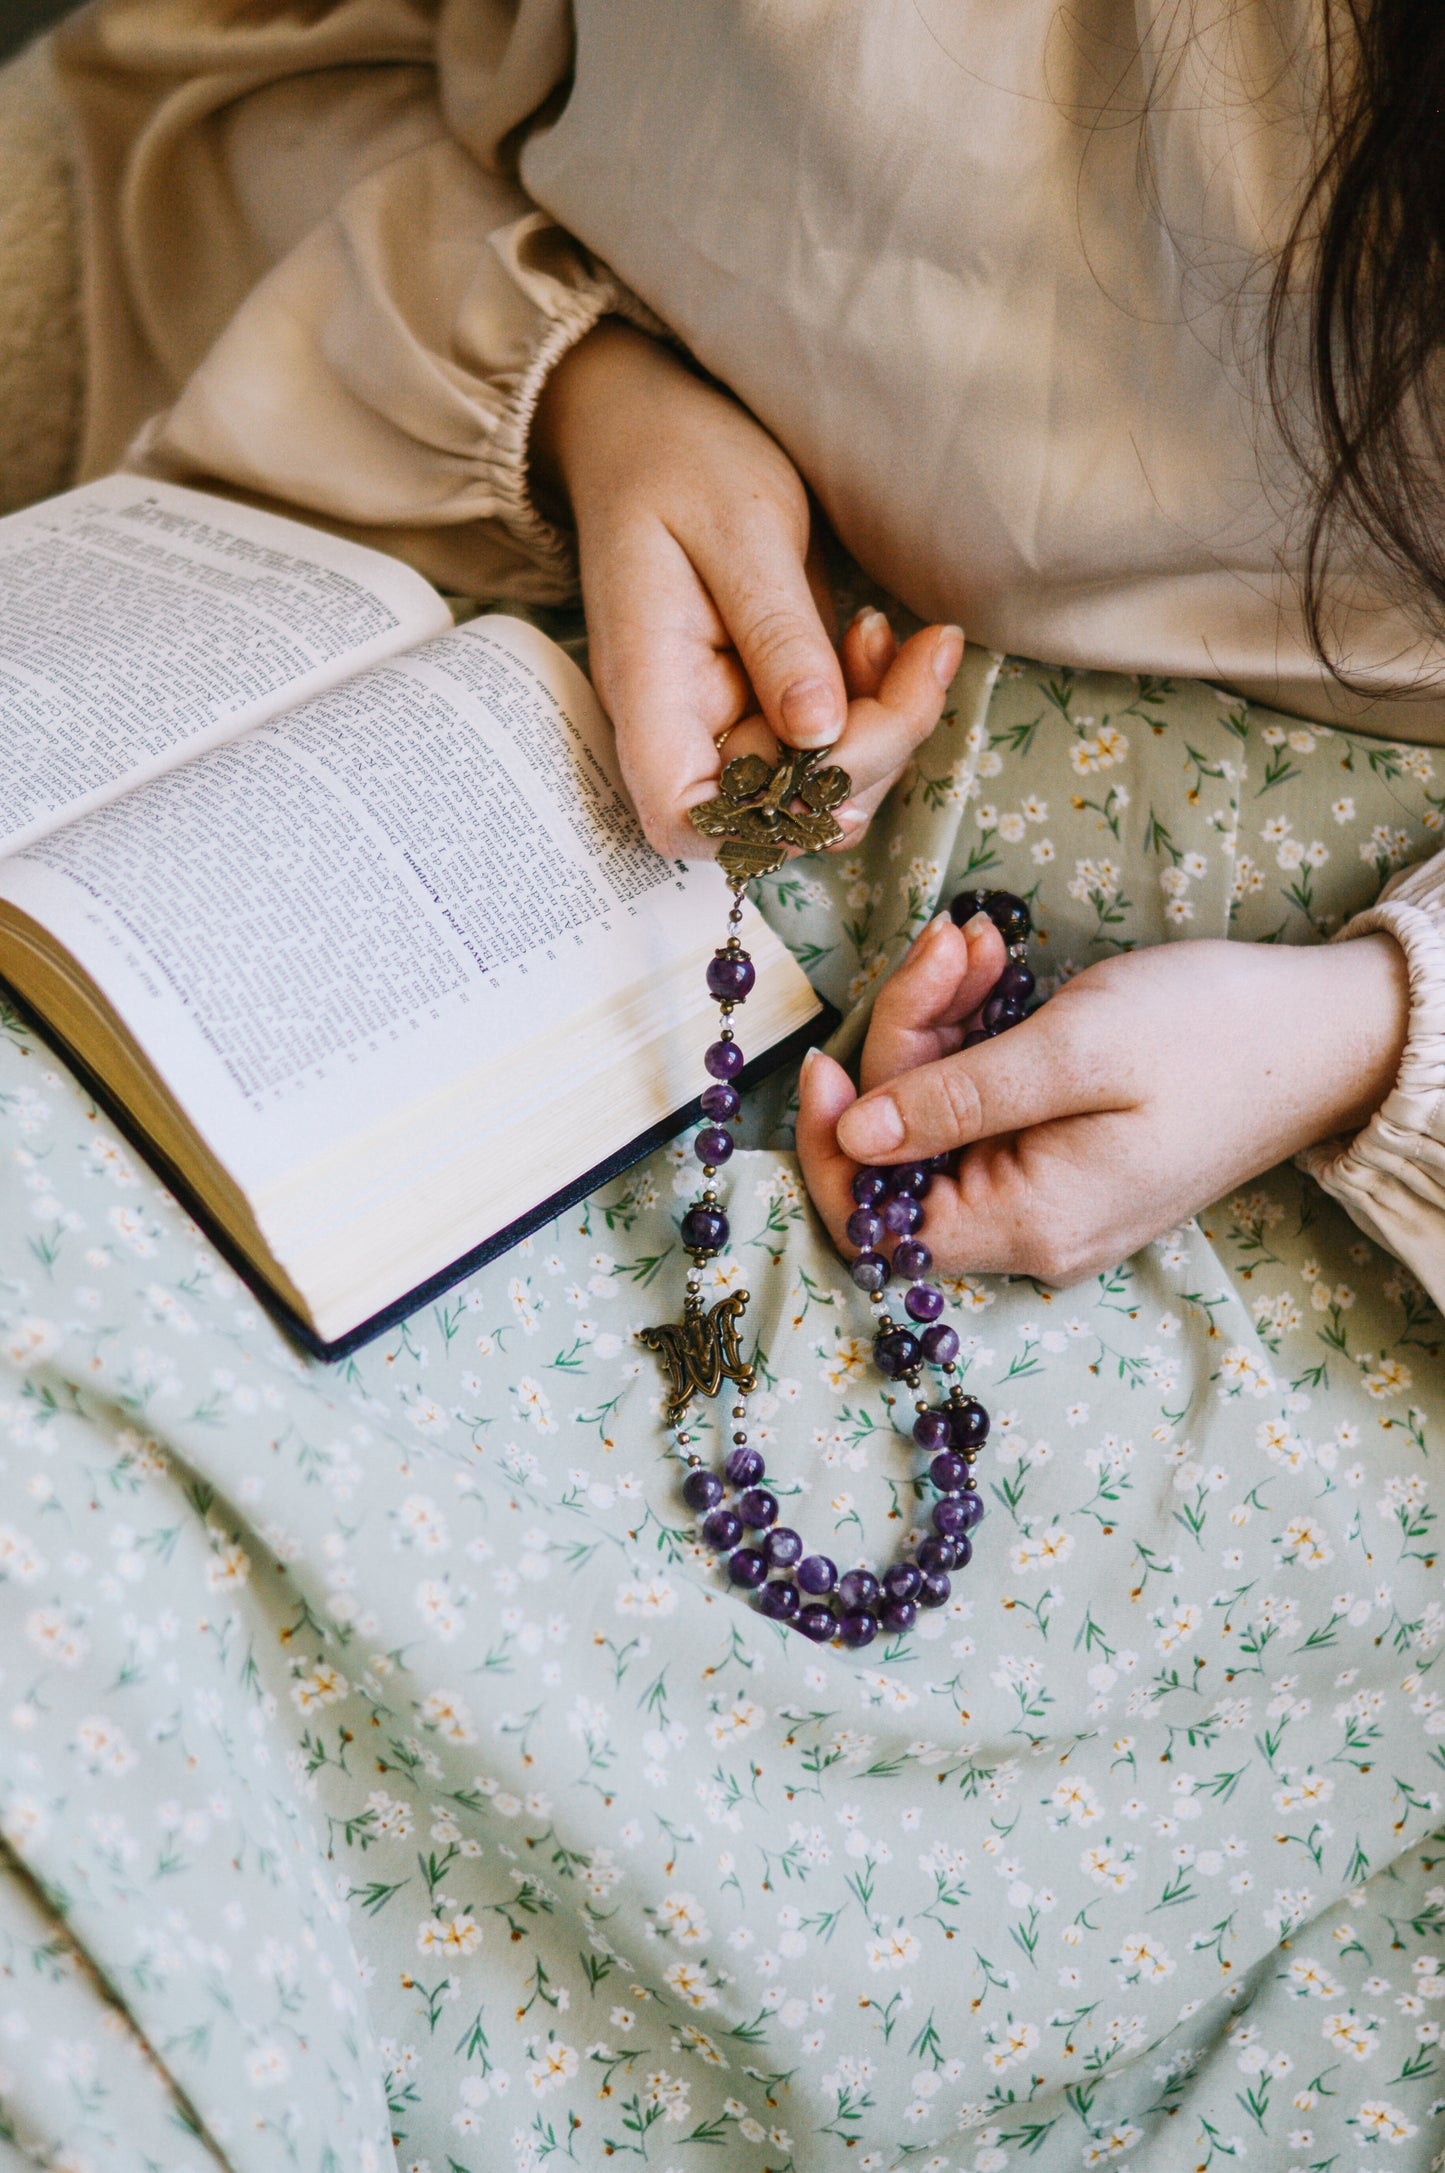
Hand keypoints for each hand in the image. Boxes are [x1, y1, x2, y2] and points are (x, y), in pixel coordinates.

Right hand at [530, 320, 962, 855]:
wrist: (654, 424)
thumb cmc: (679, 459)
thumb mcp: (739, 527)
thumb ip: (777, 633)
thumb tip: (818, 732)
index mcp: (650, 690)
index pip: (682, 815)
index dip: (764, 821)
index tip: (835, 753)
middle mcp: (684, 726)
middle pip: (776, 810)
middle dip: (869, 754)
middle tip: (922, 660)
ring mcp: (729, 720)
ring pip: (822, 786)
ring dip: (888, 730)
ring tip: (909, 643)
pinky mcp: (771, 703)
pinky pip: (836, 743)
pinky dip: (880, 707)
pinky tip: (882, 641)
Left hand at [797, 917, 1409, 1283]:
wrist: (1327, 1032)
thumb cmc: (1213, 1034)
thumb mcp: (1073, 1051)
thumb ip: (956, 1099)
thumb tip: (852, 1136)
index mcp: (1029, 1224)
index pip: (876, 1226)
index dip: (829, 1149)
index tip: (820, 1061)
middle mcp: (1031, 1229)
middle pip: (903, 1153)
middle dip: (904, 1040)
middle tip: (947, 944)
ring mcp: (1049, 1194)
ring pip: (939, 1116)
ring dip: (939, 1020)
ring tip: (978, 941)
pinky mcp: (1064, 1154)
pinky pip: (985, 1103)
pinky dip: (976, 1032)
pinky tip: (995, 966)